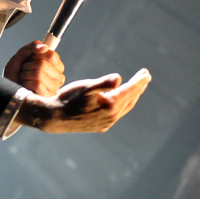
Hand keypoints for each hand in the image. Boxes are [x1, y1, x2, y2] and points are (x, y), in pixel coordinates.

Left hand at [4, 41, 64, 95]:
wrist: (7, 87)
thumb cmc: (16, 72)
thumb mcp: (21, 55)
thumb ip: (32, 47)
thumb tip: (44, 47)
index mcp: (56, 65)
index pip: (50, 54)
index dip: (36, 55)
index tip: (31, 59)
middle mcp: (59, 77)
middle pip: (42, 63)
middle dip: (28, 65)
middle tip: (25, 70)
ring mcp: (54, 88)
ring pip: (38, 73)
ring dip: (25, 74)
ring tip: (25, 78)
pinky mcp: (47, 96)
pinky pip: (36, 83)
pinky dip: (26, 82)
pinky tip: (26, 86)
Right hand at [16, 68, 151, 132]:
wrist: (54, 117)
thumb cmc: (68, 99)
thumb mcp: (85, 87)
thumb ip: (102, 83)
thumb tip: (118, 78)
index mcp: (110, 105)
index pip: (130, 90)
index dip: (139, 81)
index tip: (146, 73)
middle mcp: (111, 116)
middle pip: (130, 99)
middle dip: (138, 87)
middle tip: (145, 77)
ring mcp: (106, 122)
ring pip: (124, 107)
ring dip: (132, 96)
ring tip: (136, 88)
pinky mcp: (100, 125)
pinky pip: (116, 114)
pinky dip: (122, 104)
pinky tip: (119, 101)